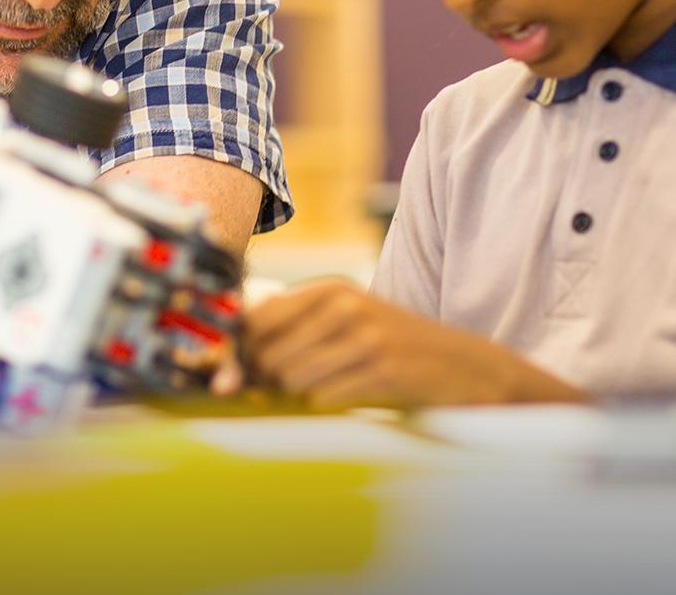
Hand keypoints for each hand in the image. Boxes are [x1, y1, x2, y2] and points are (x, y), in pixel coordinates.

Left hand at [237, 279, 582, 408]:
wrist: (466, 366)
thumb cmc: (393, 349)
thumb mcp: (346, 324)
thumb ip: (293, 336)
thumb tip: (230, 371)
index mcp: (330, 288)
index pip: (256, 318)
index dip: (237, 352)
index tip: (236, 376)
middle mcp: (344, 304)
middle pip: (268, 353)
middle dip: (266, 382)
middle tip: (282, 392)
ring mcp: (365, 335)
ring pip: (291, 379)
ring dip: (297, 398)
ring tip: (323, 393)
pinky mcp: (383, 370)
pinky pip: (324, 399)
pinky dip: (326, 407)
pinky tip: (346, 400)